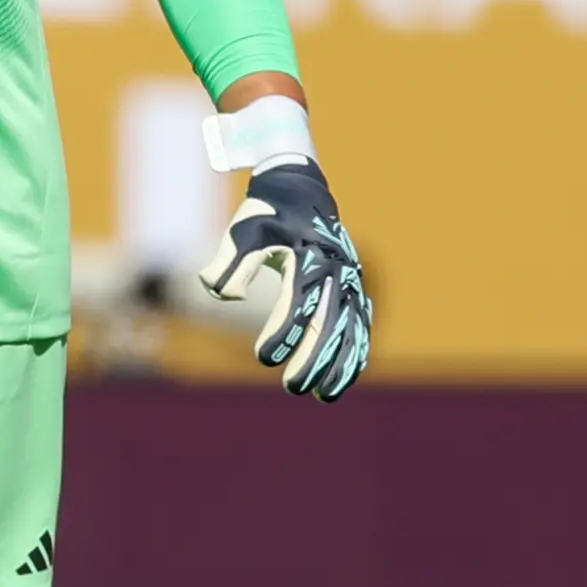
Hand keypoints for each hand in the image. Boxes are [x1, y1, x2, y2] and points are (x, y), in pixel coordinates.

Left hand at [199, 155, 371, 399]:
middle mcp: (337, 270)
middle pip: (329, 321)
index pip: (300, 301)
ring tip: (324, 396)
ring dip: (340, 364)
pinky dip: (355, 354)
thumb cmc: (266, 215)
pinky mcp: (355, 290)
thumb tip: (226, 294)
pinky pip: (360, 327)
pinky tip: (342, 381)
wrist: (302, 191)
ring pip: (351, 329)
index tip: (264, 357)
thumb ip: (229, 263)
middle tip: (292, 387)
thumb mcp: (243, 230)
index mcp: (310, 255)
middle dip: (313, 358)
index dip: (284, 332)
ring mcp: (351, 281)